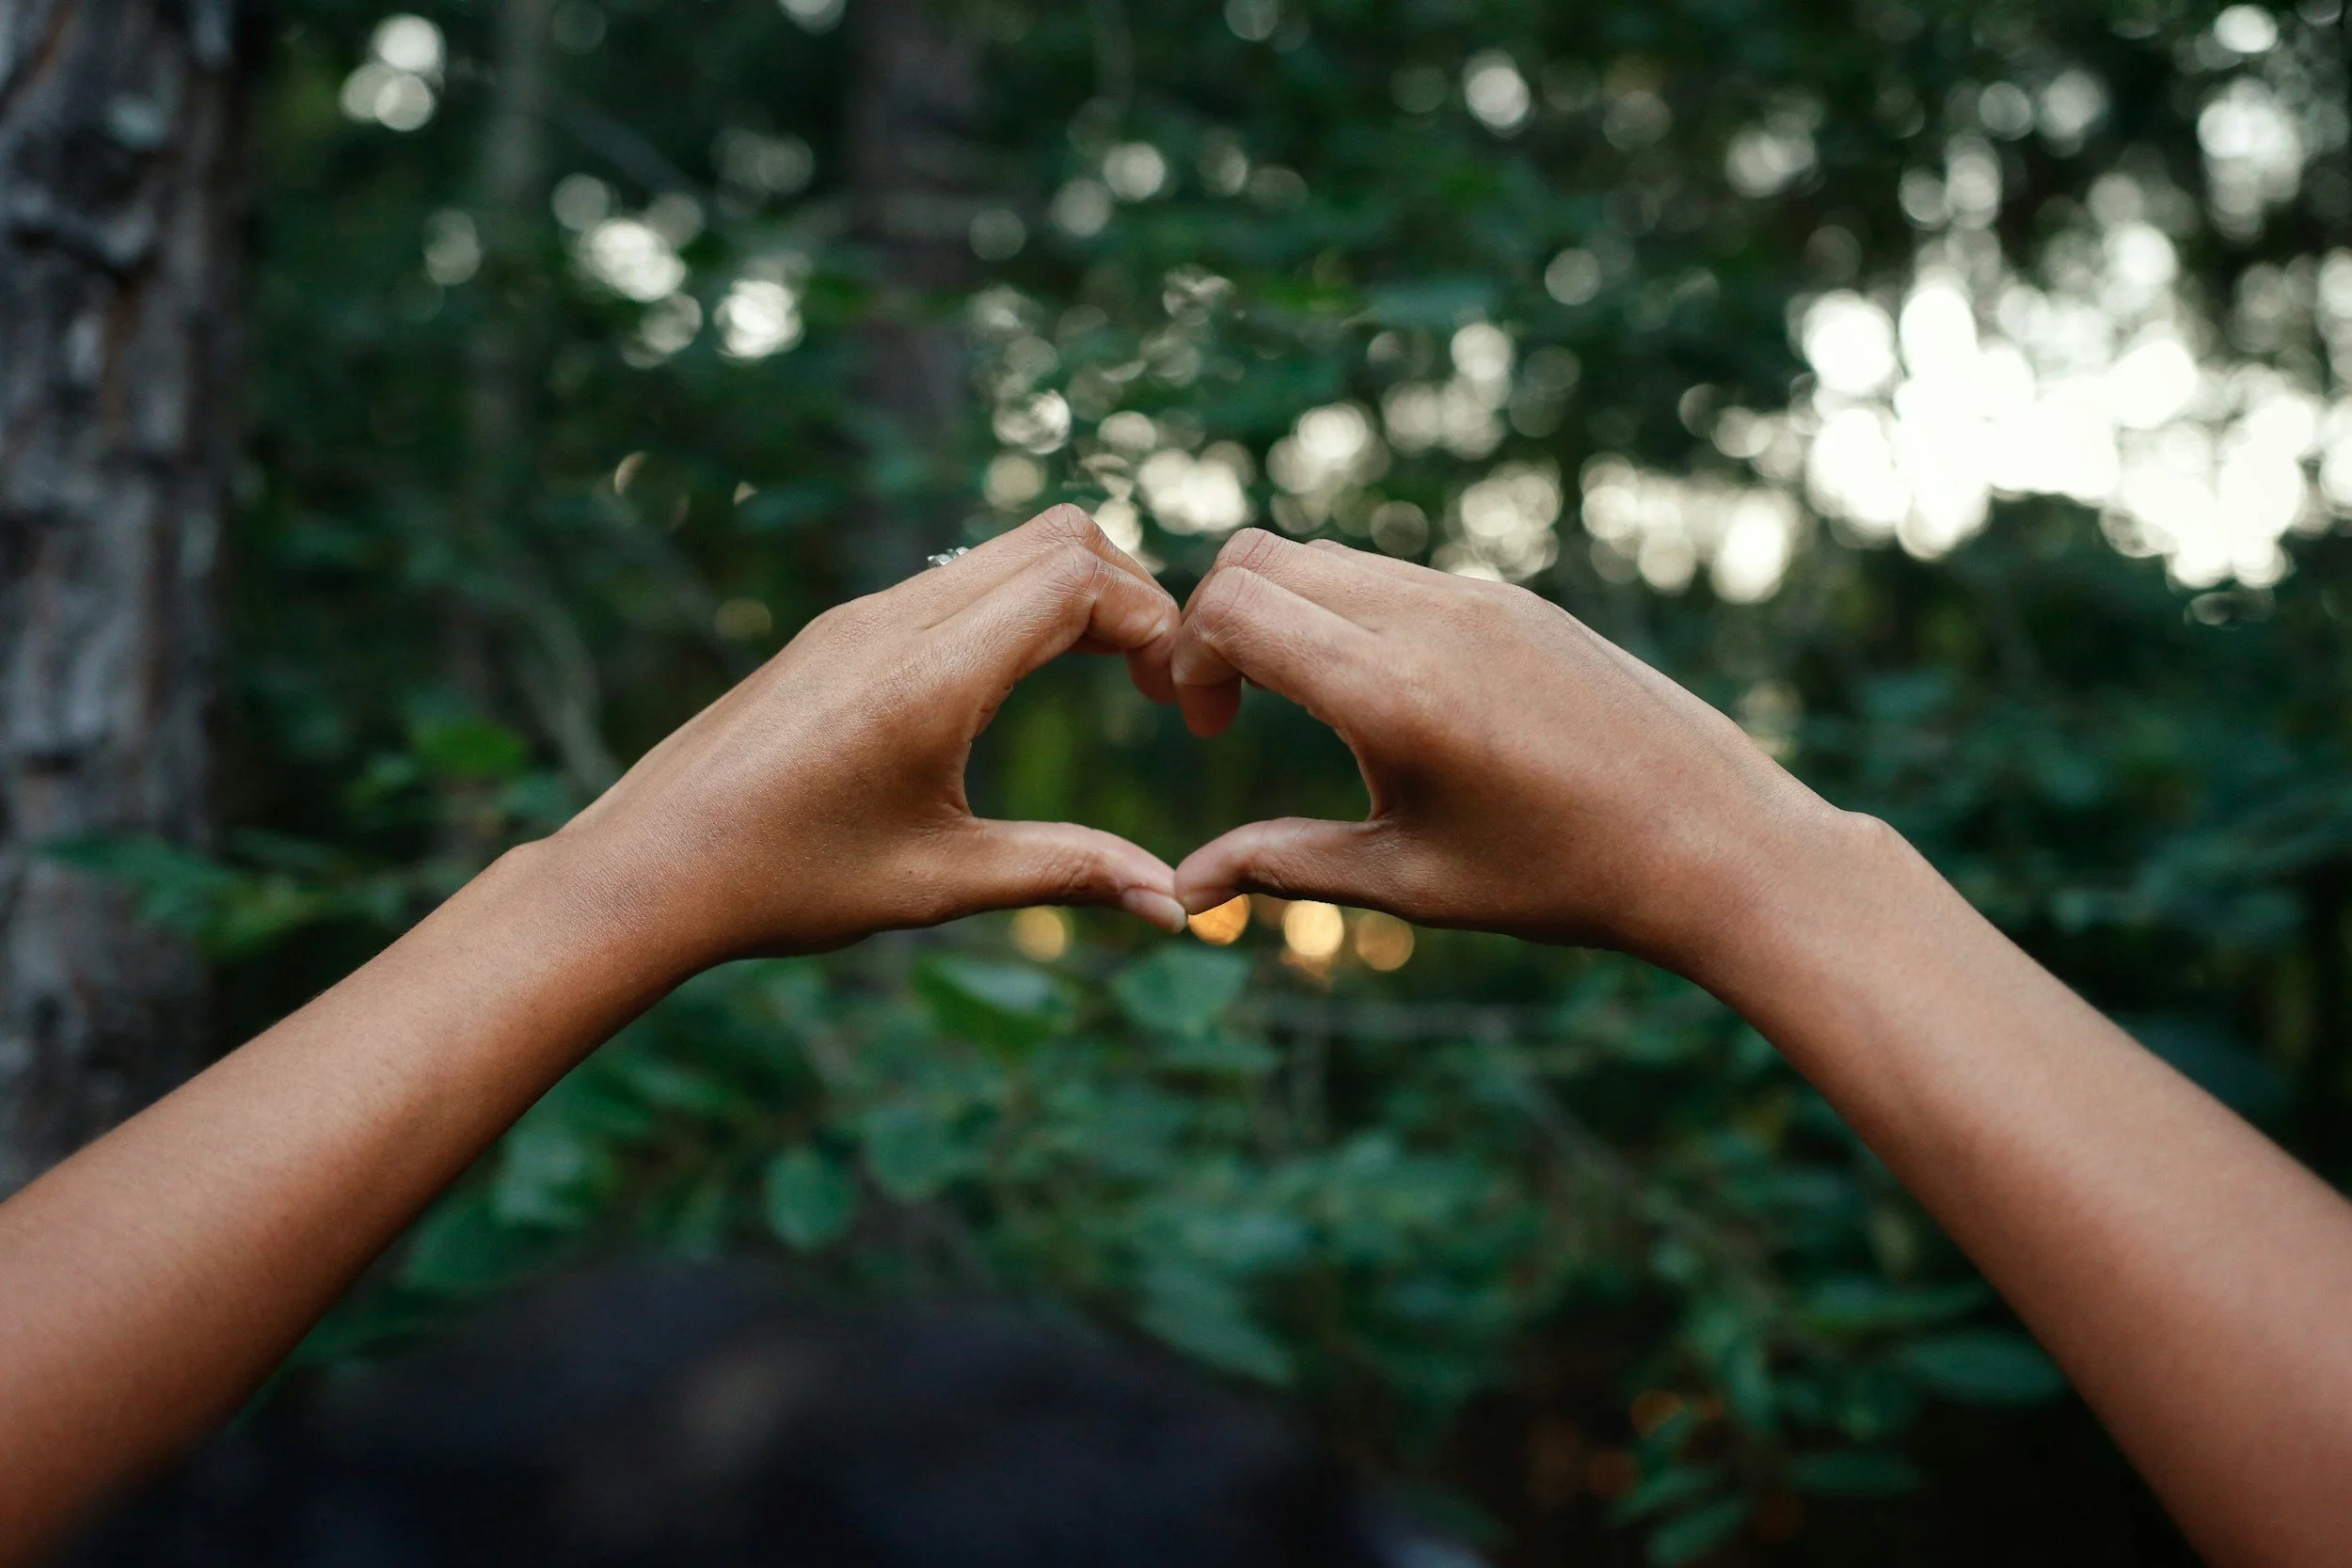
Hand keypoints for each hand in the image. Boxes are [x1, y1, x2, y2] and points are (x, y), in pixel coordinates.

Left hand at [550, 506, 1190, 967]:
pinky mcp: (836, 632)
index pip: (1080, 579)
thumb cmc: (784, 881)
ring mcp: (861, 616)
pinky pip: (953, 580)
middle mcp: (897, 620)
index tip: (1179, 704)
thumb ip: (1067, 871)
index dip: (1156, 622)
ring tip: (1109, 677)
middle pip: (1057, 537)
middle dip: (1133, 594)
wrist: (645, 868)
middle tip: (1158, 682)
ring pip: (1004, 550)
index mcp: (931, 673)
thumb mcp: (940, 881)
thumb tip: (1174, 905)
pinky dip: (1016, 607)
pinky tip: (1018, 685)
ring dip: (1075, 596)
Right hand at [1168, 530, 1846, 972]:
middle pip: (1264, 557)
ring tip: (1307, 707)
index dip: (1185, 657)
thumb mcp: (1410, 881)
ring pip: (1331, 558)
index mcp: (1394, 693)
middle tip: (1231, 711)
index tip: (1210, 729)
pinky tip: (1391, 704)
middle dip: (1216, 622)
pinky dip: (1353, 615)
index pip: (1233, 605)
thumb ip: (1284, 866)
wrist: (1718, 843)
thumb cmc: (1562, 878)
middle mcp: (1432, 620)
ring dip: (1288, 615)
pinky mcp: (1516, 599)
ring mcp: (1481, 597)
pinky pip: (1399, 575)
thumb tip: (1184, 890)